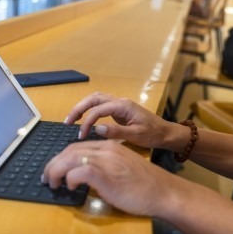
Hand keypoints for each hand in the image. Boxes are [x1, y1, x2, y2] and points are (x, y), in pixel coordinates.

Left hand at [42, 140, 182, 215]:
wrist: (163, 191)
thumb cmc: (145, 185)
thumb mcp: (122, 169)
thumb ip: (105, 167)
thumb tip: (85, 176)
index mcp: (110, 146)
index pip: (77, 147)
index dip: (61, 158)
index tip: (54, 169)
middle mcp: (106, 149)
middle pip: (70, 151)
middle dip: (53, 164)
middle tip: (46, 178)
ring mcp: (105, 161)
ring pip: (70, 159)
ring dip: (55, 171)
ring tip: (52, 183)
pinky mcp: (104, 175)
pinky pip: (78, 172)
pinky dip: (69, 179)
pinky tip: (69, 187)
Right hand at [65, 92, 184, 149]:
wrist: (165, 133)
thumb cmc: (153, 134)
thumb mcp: (136, 135)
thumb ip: (116, 132)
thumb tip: (97, 129)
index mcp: (123, 106)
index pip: (98, 110)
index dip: (87, 122)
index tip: (81, 135)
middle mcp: (120, 102)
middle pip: (94, 98)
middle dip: (79, 108)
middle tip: (67, 121)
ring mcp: (119, 104)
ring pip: (96, 99)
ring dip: (83, 107)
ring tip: (71, 119)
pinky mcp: (119, 110)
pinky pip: (100, 105)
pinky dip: (90, 109)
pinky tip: (84, 119)